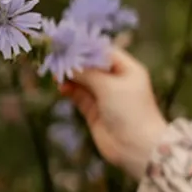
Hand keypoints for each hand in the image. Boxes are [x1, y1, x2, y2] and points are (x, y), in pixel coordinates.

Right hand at [59, 47, 169, 180]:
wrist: (138, 149)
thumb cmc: (130, 112)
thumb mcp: (108, 86)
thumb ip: (87, 72)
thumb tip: (67, 60)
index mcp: (128, 70)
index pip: (103, 51)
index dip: (85, 47)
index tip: (65, 42)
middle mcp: (117, 82)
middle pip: (91, 65)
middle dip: (73, 61)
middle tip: (54, 56)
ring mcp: (106, 97)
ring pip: (83, 80)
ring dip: (69, 76)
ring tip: (55, 72)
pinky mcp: (95, 112)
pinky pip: (79, 95)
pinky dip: (70, 90)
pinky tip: (61, 87)